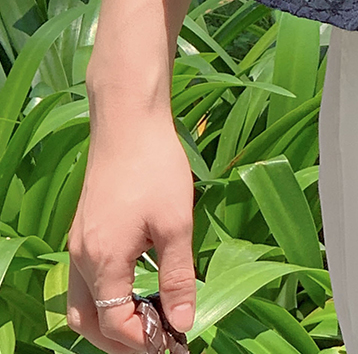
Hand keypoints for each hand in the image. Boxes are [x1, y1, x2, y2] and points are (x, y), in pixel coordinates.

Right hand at [67, 117, 196, 352]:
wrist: (128, 121)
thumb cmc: (155, 167)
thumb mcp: (176, 224)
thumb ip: (178, 277)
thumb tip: (183, 323)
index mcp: (102, 262)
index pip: (116, 325)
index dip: (145, 341)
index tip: (175, 344)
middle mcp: (81, 258)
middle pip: (88, 323)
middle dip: (120, 341)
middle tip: (157, 341)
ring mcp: (79, 244)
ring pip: (82, 305)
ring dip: (108, 322)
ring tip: (147, 322)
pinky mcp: (84, 230)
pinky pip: (86, 281)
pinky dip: (105, 297)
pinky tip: (135, 287)